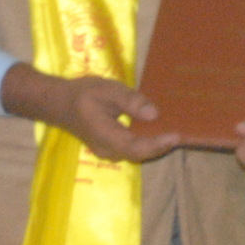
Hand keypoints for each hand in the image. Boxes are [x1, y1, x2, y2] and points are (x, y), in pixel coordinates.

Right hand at [0, 62, 179, 162]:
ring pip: (138, 152)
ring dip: (157, 143)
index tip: (177, 135)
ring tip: (178, 129)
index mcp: (106, 136)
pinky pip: (134, 147)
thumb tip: (153, 114)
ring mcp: (110, 151)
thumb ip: (130, 101)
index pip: (136, 146)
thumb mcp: (107, 91)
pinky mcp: (112, 146)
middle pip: (140, 153)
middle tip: (185, 132)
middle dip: (163, 145)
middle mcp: (109, 150)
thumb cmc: (82, 94)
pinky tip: (161, 127)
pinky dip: (149, 140)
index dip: (158, 144)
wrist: (59, 103)